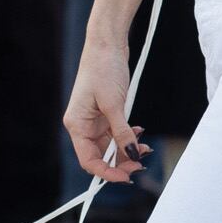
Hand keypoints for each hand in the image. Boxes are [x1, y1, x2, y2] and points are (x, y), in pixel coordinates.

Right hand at [63, 38, 151, 183]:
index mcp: (76, 125)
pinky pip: (116, 134)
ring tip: (145, 149)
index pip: (89, 160)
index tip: (126, 178)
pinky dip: (128, 137)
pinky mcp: (105, 114)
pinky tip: (139, 133)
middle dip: (121, 162)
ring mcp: (94, 121)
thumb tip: (131, 154)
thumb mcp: (114, 104)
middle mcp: (83, 125)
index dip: (106, 172)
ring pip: (111, 147)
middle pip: (101, 156)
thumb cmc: (103, 69)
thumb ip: (122, 132)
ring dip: (127, 150)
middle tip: (141, 164)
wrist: (106, 44)